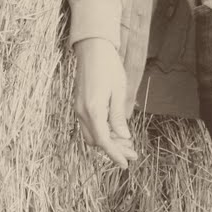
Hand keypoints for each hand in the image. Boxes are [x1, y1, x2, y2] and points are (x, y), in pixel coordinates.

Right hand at [73, 39, 135, 166]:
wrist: (92, 48)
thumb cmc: (109, 66)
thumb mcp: (118, 91)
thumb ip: (118, 116)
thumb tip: (123, 137)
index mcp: (93, 110)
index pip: (103, 140)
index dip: (115, 154)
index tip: (126, 163)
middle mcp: (82, 112)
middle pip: (96, 141)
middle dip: (113, 149)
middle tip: (132, 153)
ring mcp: (78, 108)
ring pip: (91, 135)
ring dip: (107, 141)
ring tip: (126, 143)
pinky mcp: (79, 104)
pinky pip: (89, 125)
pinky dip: (101, 131)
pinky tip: (115, 130)